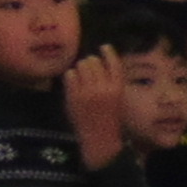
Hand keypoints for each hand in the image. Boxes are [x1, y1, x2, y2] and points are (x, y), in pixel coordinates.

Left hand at [62, 52, 127, 166]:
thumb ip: (110, 82)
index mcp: (117, 88)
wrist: (99, 138)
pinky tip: (74, 83)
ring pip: (80, 66)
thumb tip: (97, 62)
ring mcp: (86, 91)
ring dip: (80, 68)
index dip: (108, 52)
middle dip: (90, 62)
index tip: (104, 47)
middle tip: (89, 69)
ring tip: (81, 77)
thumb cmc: (110, 119)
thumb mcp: (117, 99)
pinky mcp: (73, 96)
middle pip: (94, 61)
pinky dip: (71, 76)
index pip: (114, 63)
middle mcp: (102, 88)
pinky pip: (69, 75)